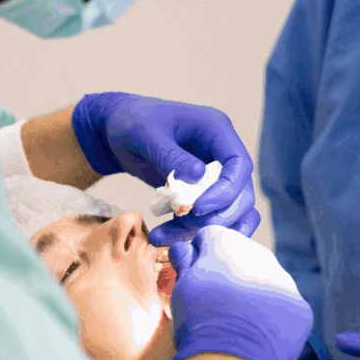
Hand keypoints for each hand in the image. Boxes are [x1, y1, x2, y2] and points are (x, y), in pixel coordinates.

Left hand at [71, 93, 259, 245]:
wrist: (117, 133)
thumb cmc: (131, 123)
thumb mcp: (145, 134)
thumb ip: (170, 154)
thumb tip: (198, 176)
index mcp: (215, 130)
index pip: (240, 164)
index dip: (227, 190)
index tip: (199, 207)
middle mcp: (220, 153)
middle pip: (241, 193)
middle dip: (218, 214)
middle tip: (186, 222)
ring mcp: (213, 175)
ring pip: (227, 211)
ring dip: (202, 229)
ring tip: (165, 235)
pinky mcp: (200, 193)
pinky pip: (207, 218)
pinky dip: (189, 232)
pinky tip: (165, 237)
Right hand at [167, 226, 312, 359]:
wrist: (232, 357)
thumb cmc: (199, 319)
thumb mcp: (181, 286)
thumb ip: (185, 262)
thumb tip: (184, 250)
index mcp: (225, 242)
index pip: (210, 238)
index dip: (200, 257)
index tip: (195, 277)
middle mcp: (258, 252)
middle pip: (241, 257)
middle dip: (230, 274)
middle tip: (216, 303)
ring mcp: (282, 279)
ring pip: (265, 280)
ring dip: (253, 294)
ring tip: (237, 322)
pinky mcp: (298, 304)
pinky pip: (282, 305)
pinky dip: (272, 317)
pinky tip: (257, 333)